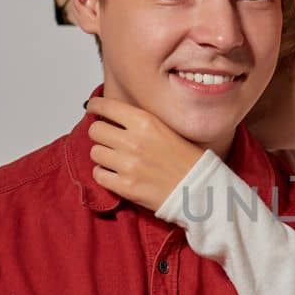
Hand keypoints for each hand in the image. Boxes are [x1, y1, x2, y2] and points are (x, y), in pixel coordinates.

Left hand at [86, 95, 206, 211]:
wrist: (200, 189)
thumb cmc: (188, 161)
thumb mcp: (167, 129)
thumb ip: (141, 123)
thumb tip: (116, 117)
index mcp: (145, 122)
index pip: (107, 106)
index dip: (96, 106)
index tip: (93, 107)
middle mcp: (134, 141)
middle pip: (96, 129)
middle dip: (101, 133)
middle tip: (109, 138)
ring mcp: (128, 165)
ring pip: (95, 152)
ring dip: (103, 155)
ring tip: (116, 159)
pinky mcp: (125, 186)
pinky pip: (98, 174)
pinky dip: (104, 174)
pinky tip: (116, 173)